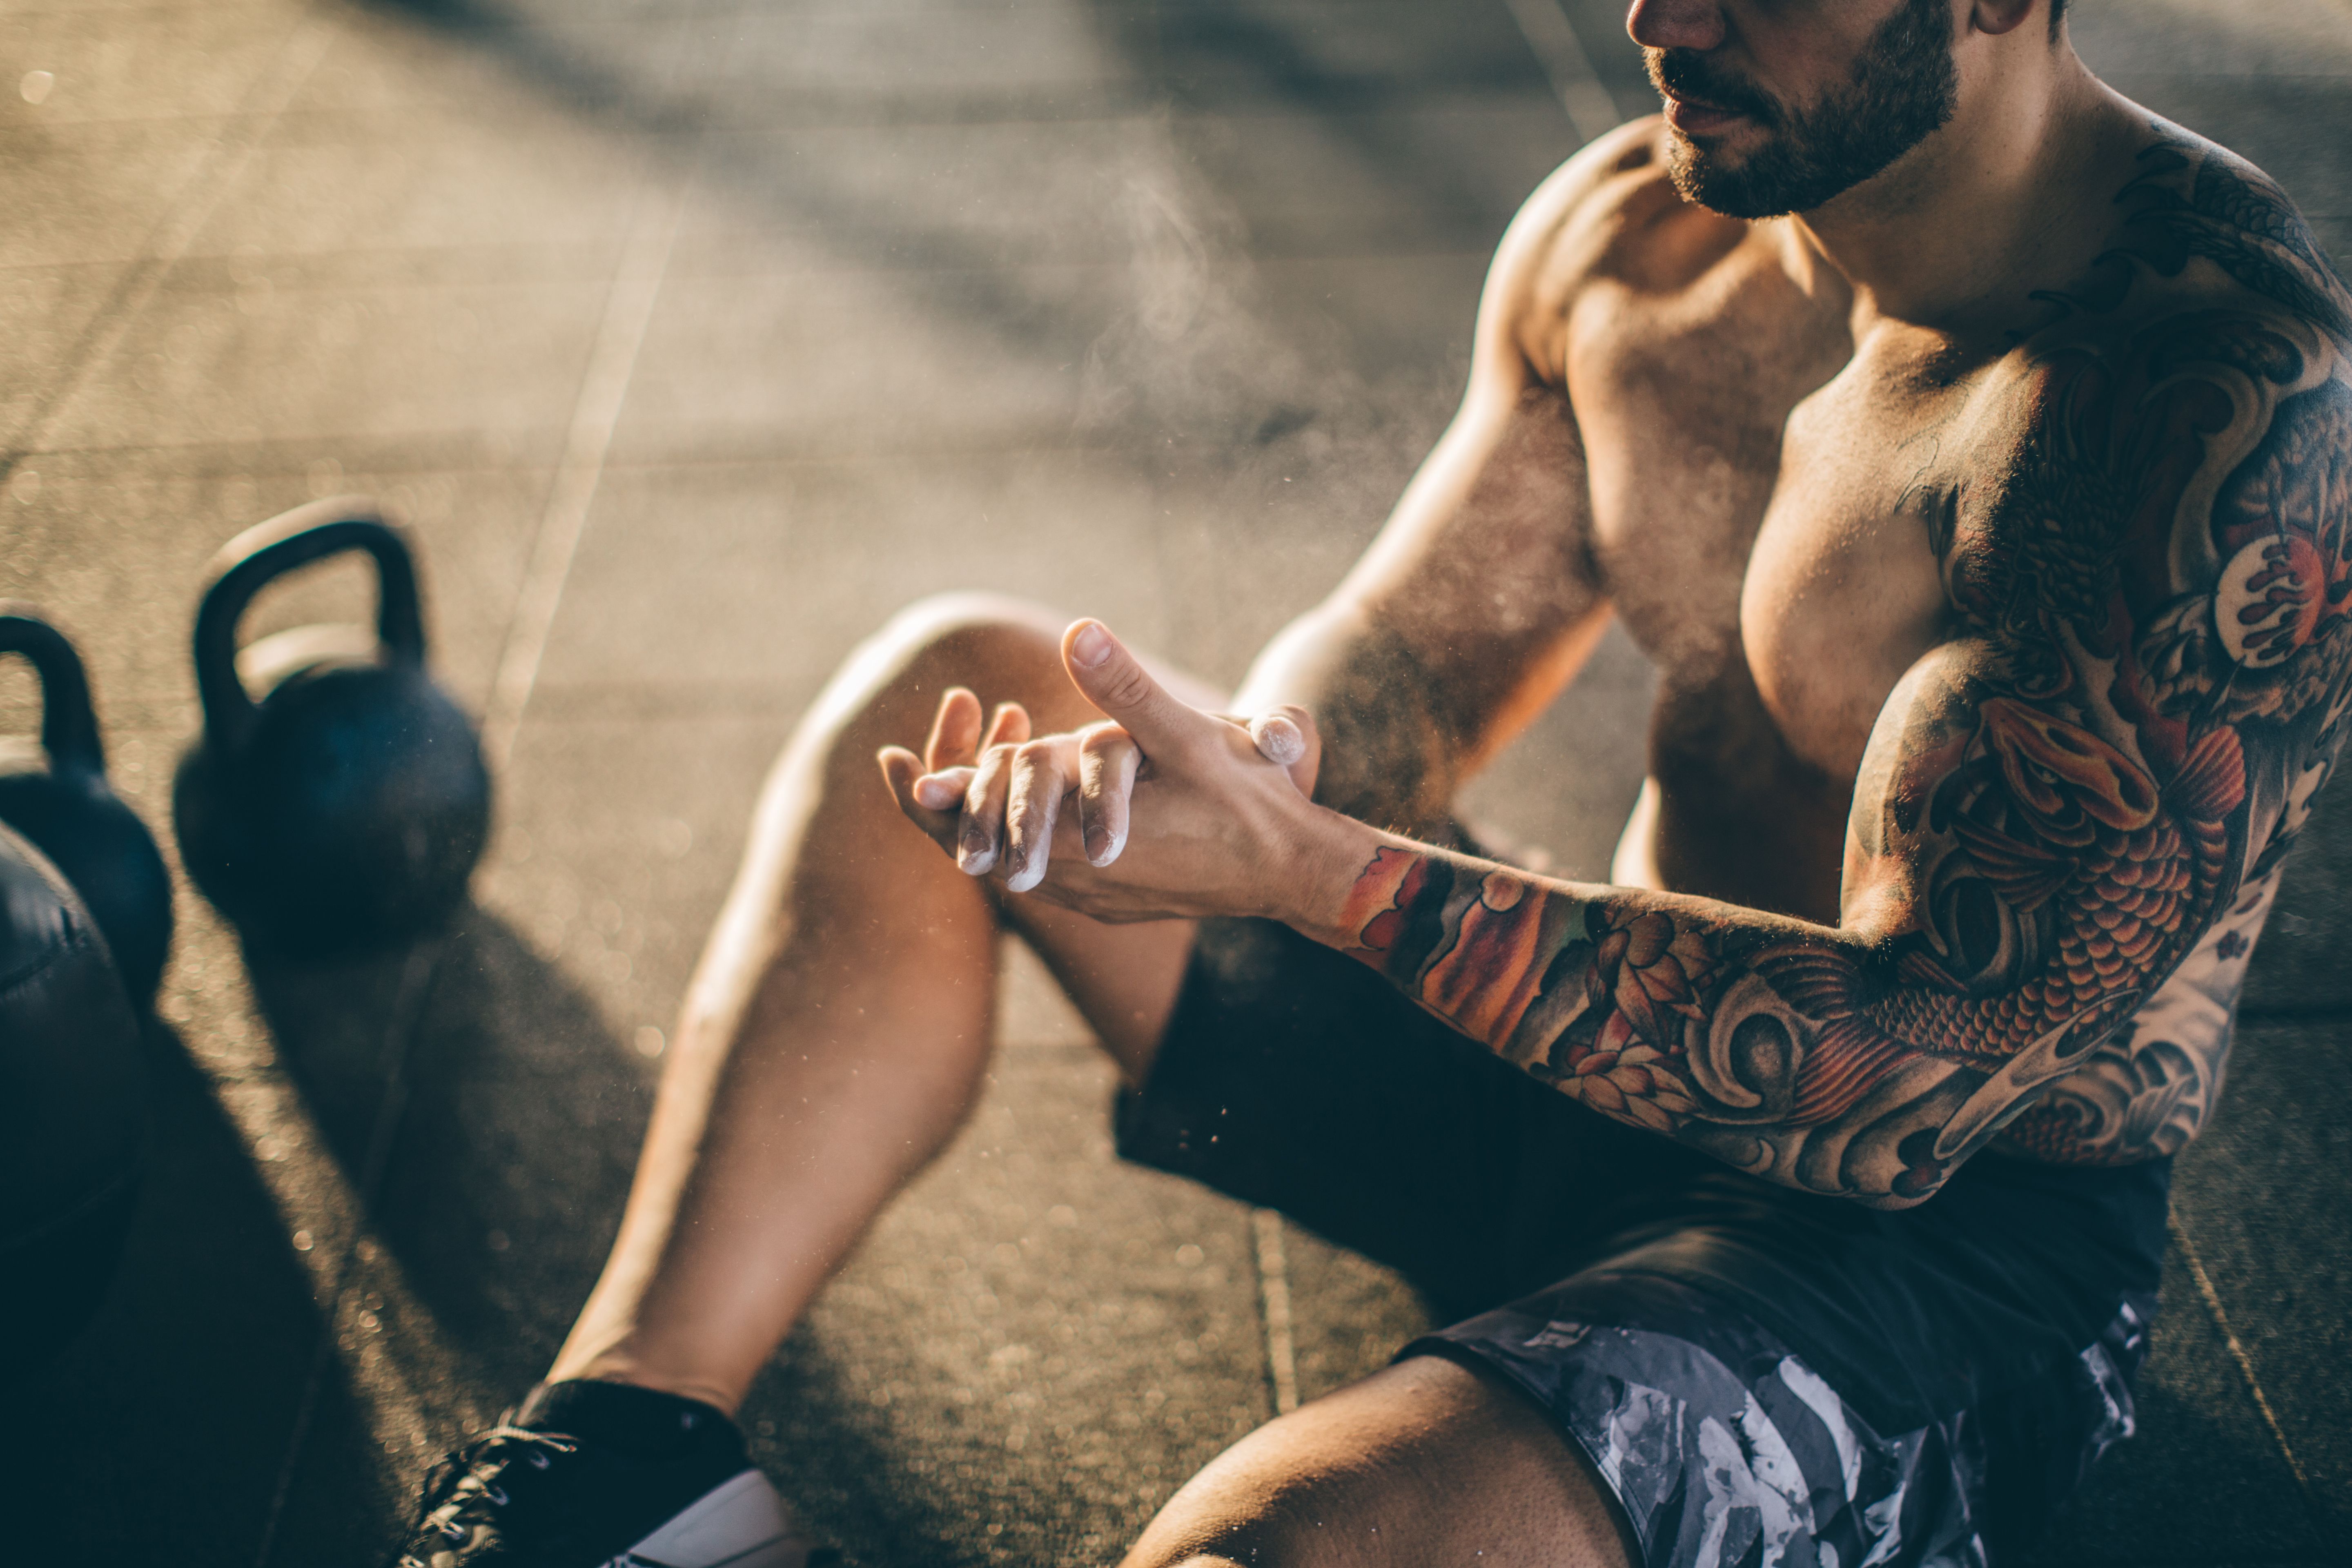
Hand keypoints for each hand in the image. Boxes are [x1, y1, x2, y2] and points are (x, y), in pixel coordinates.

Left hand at [877, 621, 1322, 922]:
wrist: (1291, 873)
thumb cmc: (1243, 804)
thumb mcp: (1186, 737)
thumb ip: (1127, 689)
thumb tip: (1078, 632)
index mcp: (1069, 842)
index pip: (965, 827)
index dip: (920, 795)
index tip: (888, 759)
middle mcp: (1066, 882)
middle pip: (973, 848)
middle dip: (949, 797)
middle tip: (917, 757)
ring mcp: (1087, 899)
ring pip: (1005, 862)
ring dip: (989, 813)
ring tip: (986, 755)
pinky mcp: (1108, 904)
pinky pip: (1041, 872)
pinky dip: (1023, 832)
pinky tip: (1037, 795)